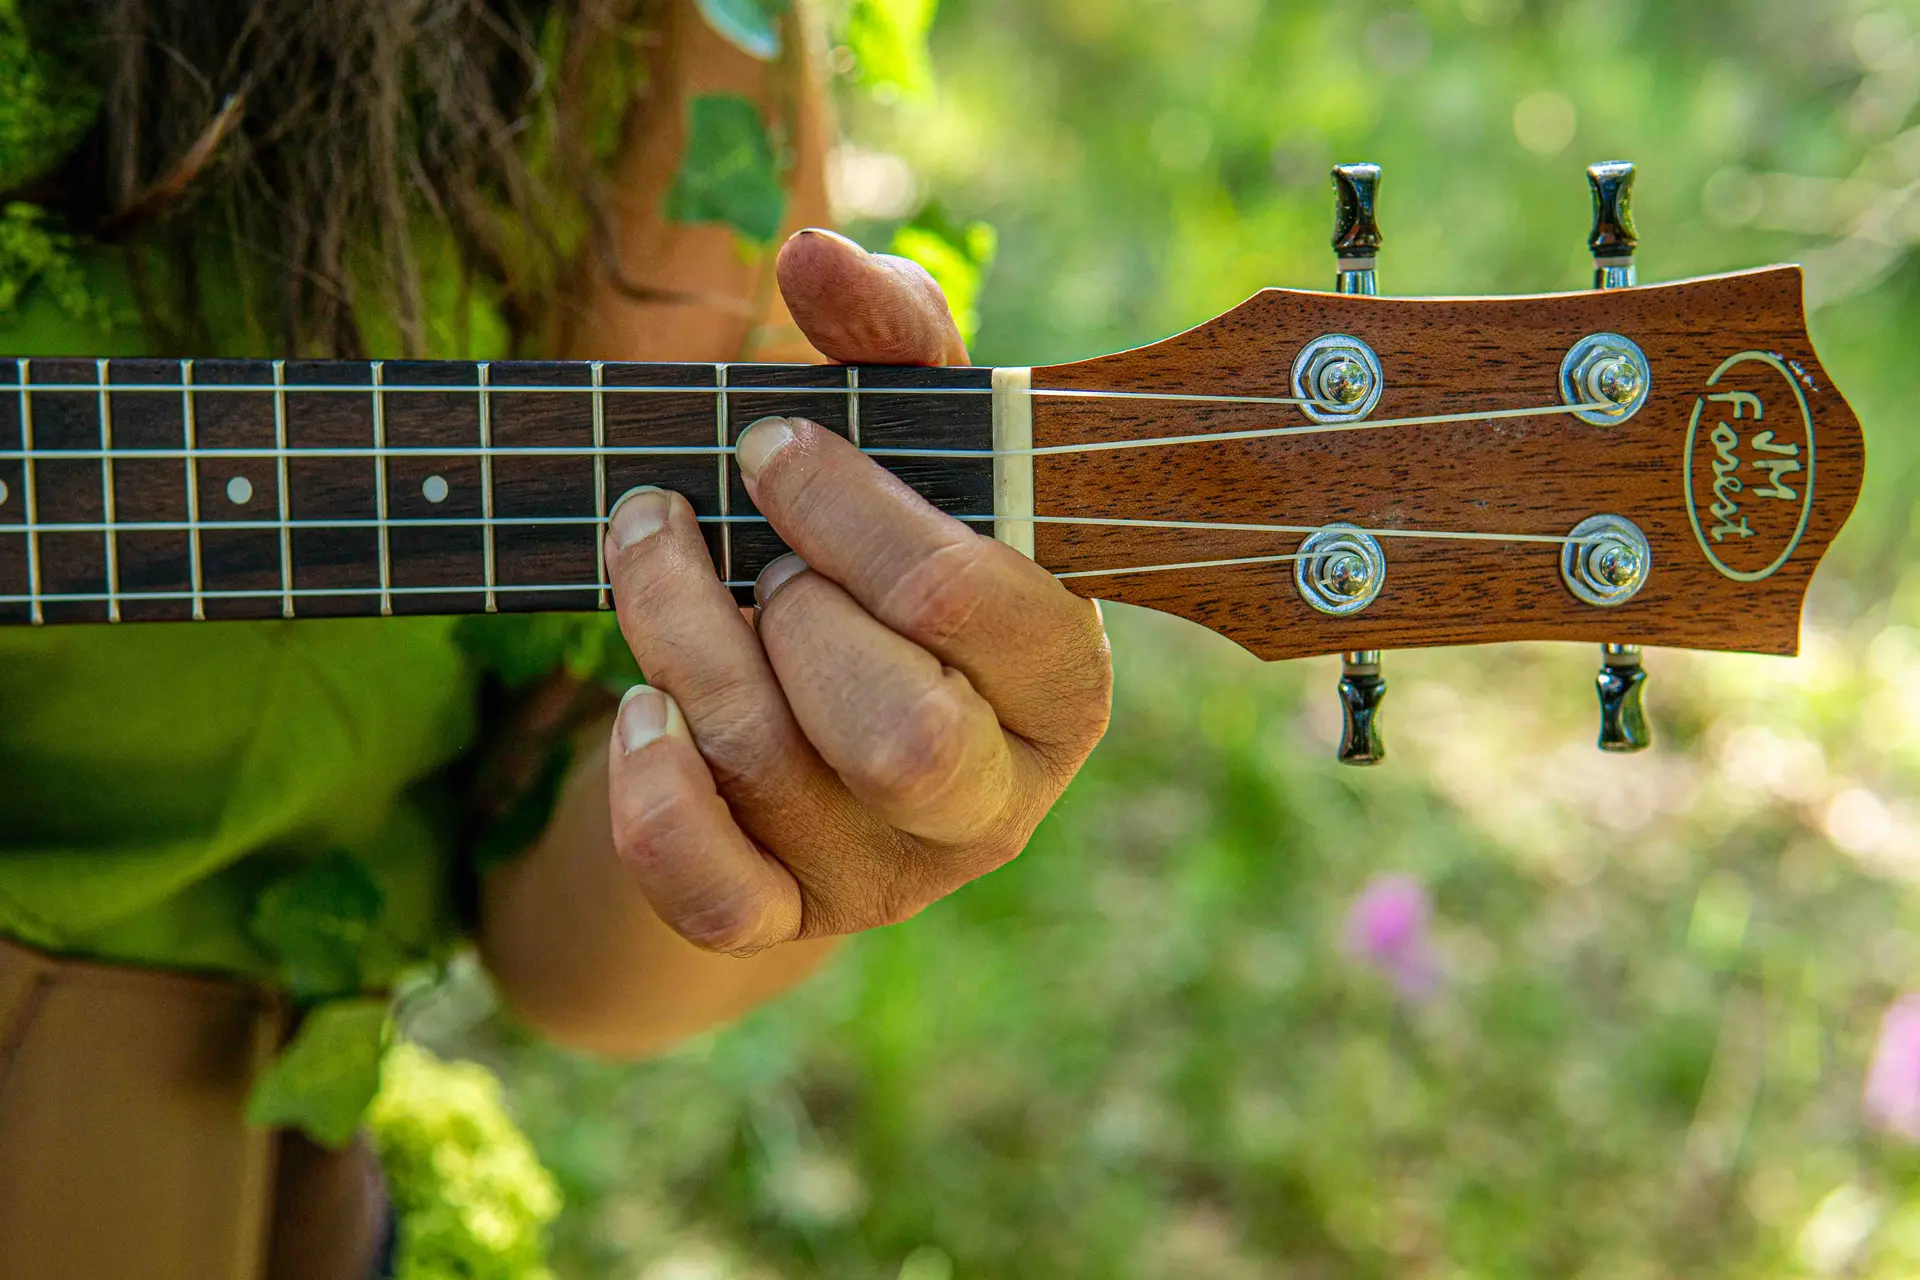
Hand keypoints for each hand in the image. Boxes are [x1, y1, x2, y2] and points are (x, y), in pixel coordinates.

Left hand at [600, 229, 1111, 953]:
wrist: (809, 710)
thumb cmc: (874, 562)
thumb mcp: (906, 447)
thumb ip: (893, 342)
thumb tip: (815, 253)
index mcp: (1060, 678)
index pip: (980, 608)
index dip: (857, 512)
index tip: (772, 443)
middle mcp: (995, 796)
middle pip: (896, 728)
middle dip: (786, 600)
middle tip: (736, 529)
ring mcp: (892, 875)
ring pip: (778, 776)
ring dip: (680, 634)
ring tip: (644, 548)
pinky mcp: (787, 921)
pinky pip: (713, 897)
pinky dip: (654, 795)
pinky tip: (636, 705)